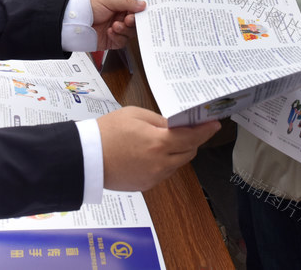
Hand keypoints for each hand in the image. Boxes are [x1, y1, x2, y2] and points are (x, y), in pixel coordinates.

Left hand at [88, 0, 144, 50]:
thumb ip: (127, 2)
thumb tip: (143, 4)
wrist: (73, 21)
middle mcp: (119, 15)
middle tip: (129, 19)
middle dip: (134, 21)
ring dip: (125, 29)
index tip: (144, 10)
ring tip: (115, 25)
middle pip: (136, 20)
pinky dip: (117, 37)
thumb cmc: (86, 5)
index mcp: (119, 2)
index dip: (141, 8)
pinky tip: (109, 31)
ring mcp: (117, 28)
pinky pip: (122, 41)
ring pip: (131, 32)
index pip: (136, 5)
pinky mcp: (112, 40)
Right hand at [97, 107, 220, 191]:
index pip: (191, 138)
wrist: (86, 157)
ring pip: (177, 164)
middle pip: (188, 153)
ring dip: (177, 152)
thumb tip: (176, 126)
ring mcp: (153, 177)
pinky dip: (164, 162)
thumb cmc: (108, 132)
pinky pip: (164, 172)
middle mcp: (160, 164)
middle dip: (191, 140)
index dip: (205, 131)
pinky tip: (150, 153)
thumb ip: (160, 121)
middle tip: (187, 129)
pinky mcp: (146, 185)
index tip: (214, 124)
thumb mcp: (135, 115)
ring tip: (163, 140)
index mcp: (158, 143)